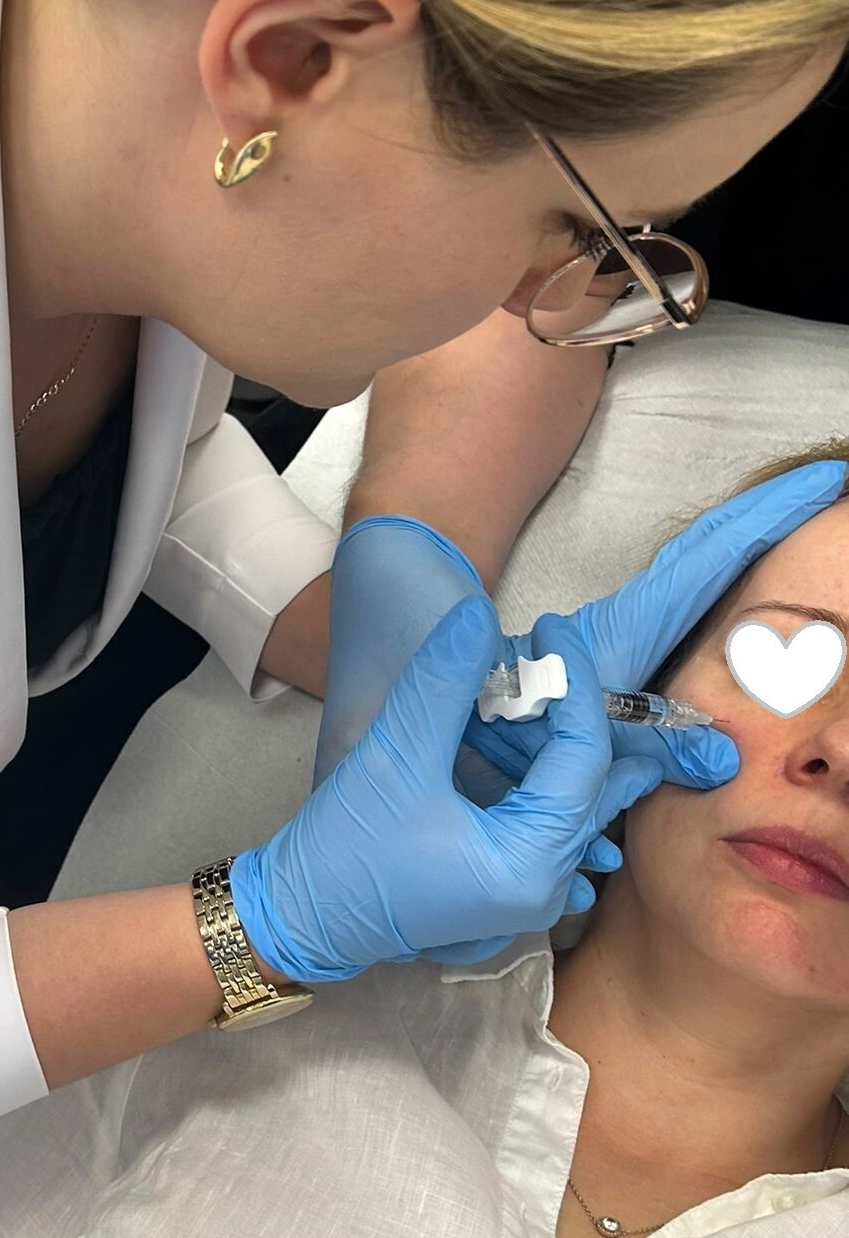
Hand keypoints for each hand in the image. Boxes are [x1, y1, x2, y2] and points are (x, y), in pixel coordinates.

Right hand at [313, 511, 603, 896]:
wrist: (300, 913)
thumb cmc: (346, 849)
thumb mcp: (396, 754)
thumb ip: (443, 682)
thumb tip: (477, 616)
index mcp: (531, 865)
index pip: (583, 756)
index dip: (572, 681)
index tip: (550, 629)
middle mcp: (544, 888)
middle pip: (586, 780)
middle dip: (572, 711)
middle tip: (553, 655)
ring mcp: (525, 892)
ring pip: (567, 799)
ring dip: (554, 740)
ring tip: (544, 684)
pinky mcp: (502, 884)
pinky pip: (542, 818)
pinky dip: (535, 771)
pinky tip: (524, 734)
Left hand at [464, 459, 848, 791]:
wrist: (430, 702)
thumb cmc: (494, 712)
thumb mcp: (572, 731)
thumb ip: (647, 744)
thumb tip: (725, 759)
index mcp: (632, 625)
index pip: (712, 555)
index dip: (768, 517)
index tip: (826, 478)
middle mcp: (631, 620)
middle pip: (713, 550)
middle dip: (769, 517)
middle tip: (830, 483)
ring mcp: (621, 635)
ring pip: (694, 573)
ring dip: (744, 540)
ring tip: (801, 511)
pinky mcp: (607, 661)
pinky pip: (674, 616)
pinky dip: (712, 581)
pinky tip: (740, 570)